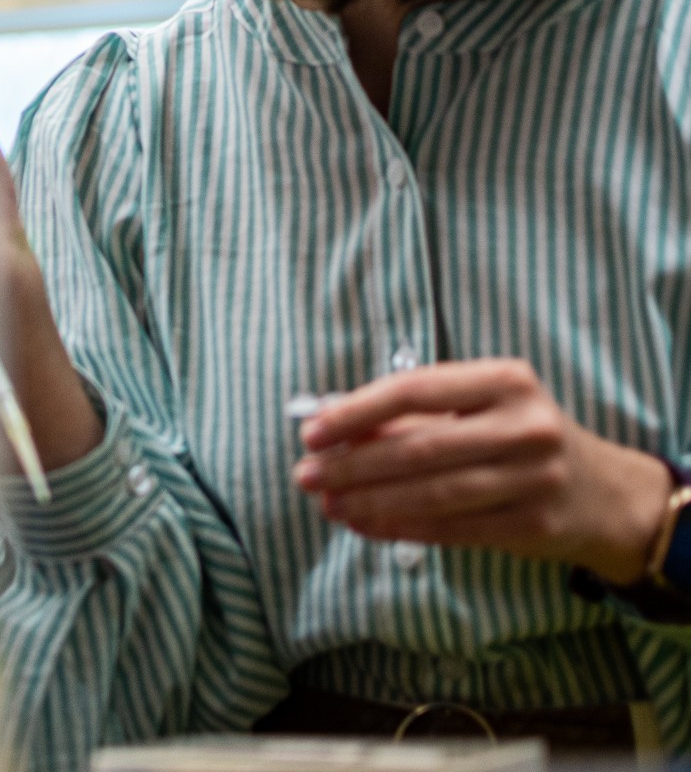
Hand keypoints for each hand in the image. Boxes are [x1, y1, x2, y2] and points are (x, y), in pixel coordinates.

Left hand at [296, 359, 673, 584]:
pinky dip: (400, 526)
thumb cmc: (517, 436)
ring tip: (328, 504)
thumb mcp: (476, 407)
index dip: (355, 412)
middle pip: (419, 448)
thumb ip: (411, 416)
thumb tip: (333, 429)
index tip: (311, 431)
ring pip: (433, 494)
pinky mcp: (534, 524)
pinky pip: (452, 528)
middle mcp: (526, 426)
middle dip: (352, 465)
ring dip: (370, 501)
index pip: (413, 391)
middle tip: (306, 475)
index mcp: (505, 380)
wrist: (601, 491)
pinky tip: (365, 524)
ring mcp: (535, 477)